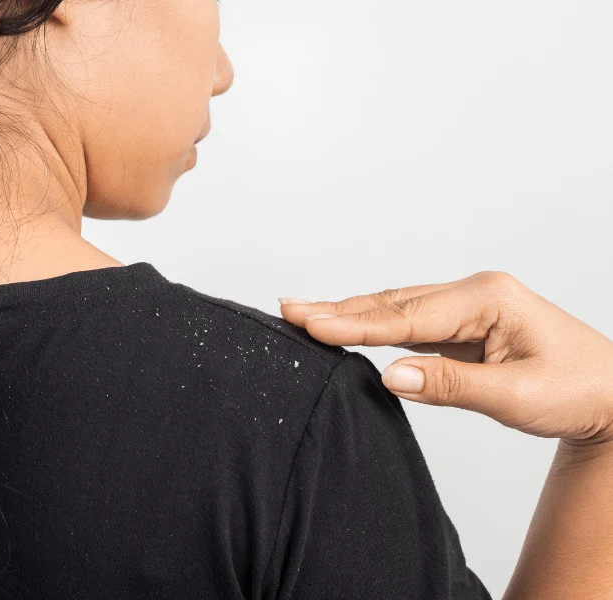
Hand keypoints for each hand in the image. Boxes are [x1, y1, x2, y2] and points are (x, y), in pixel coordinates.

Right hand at [280, 272, 612, 445]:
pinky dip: (374, 326)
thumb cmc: (578, 391)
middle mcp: (473, 294)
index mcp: (487, 299)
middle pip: (393, 303)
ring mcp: (467, 307)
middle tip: (288, 308)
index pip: (406, 316)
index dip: (354, 323)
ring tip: (305, 312)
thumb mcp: (516, 396)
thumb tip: (390, 375)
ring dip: (351, 313)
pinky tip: (347, 325)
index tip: (309, 322)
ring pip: (397, 309)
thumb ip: (449, 385)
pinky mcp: (463, 326)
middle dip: (339, 307)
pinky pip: (409, 324)